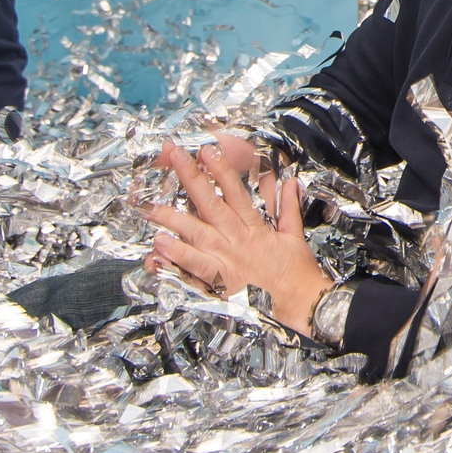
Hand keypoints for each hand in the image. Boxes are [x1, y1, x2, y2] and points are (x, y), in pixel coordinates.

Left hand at [138, 140, 327, 334]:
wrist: (299, 301)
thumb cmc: (294, 270)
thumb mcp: (294, 235)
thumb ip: (288, 207)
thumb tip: (290, 182)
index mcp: (254, 228)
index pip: (236, 193)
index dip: (221, 171)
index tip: (207, 151)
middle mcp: (237, 242)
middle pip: (211, 207)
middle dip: (192, 180)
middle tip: (174, 158)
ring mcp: (226, 262)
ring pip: (197, 237)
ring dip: (175, 222)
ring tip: (152, 208)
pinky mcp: (219, 282)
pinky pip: (194, 271)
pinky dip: (176, 261)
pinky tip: (158, 252)